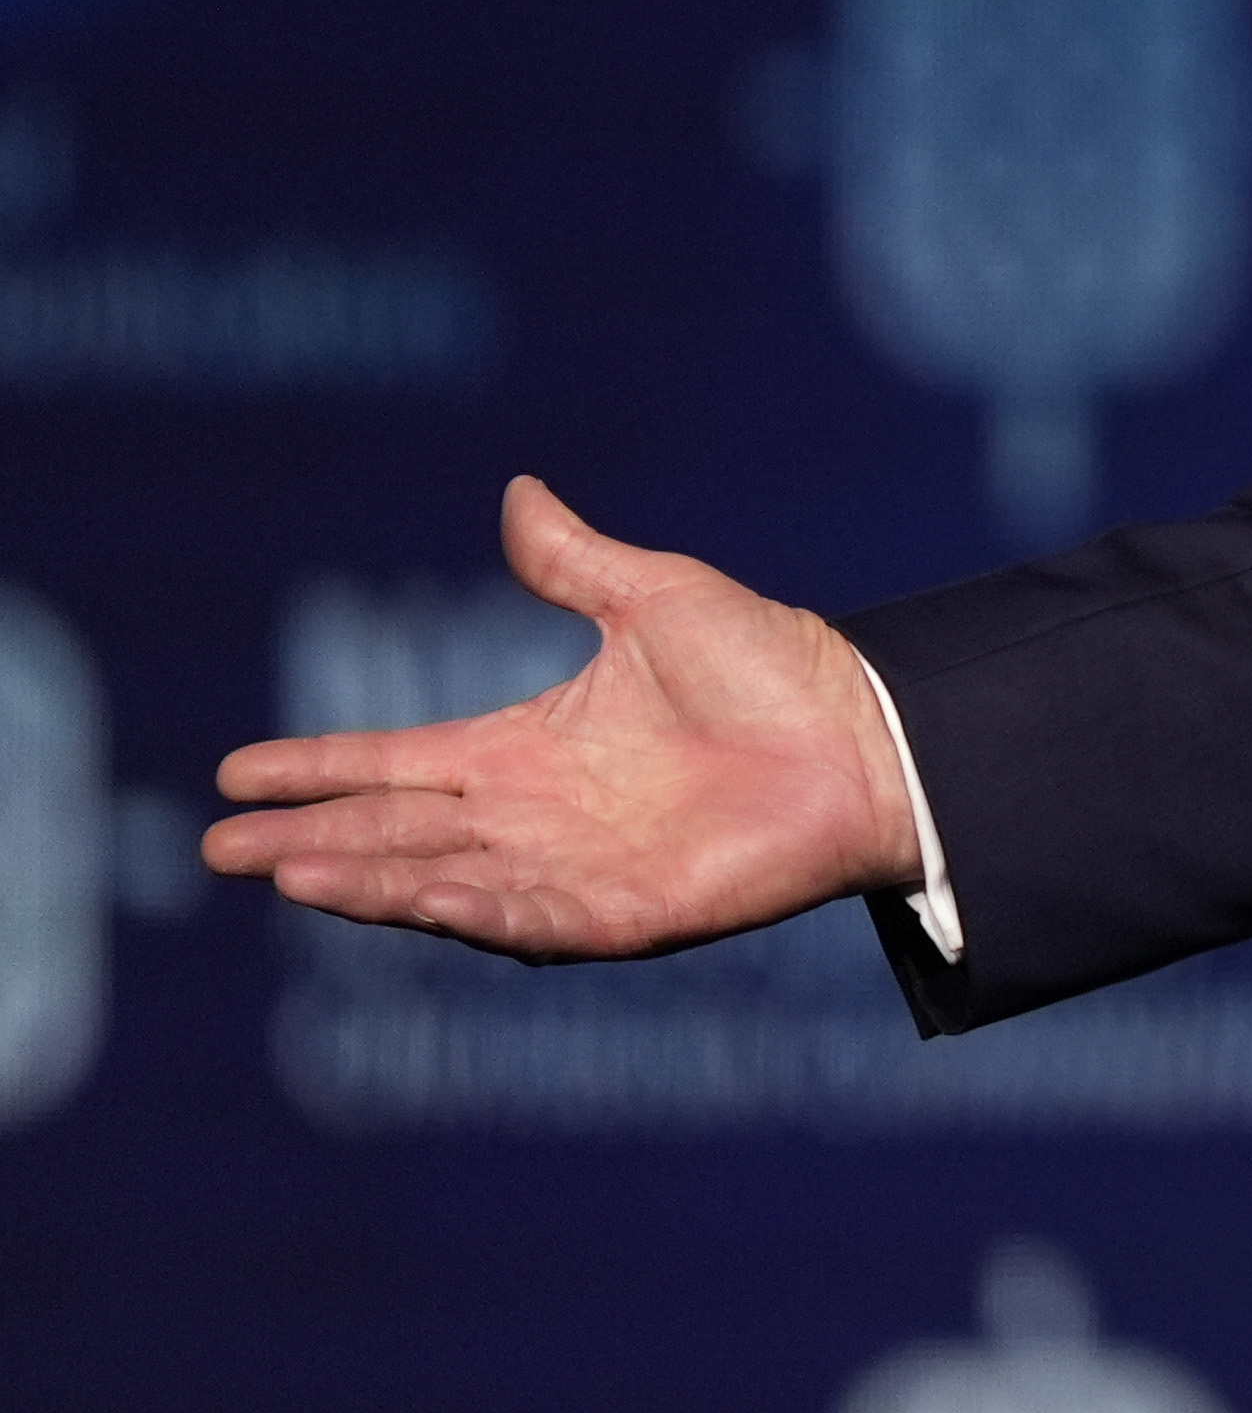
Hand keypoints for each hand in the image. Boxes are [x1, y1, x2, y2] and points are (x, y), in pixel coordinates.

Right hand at [207, 476, 921, 958]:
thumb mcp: (658, 599)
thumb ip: (575, 562)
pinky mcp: (631, 913)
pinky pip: (534, 921)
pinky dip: (473, 913)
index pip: (399, 762)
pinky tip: (418, 902)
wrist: (870, 732)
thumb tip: (518, 492)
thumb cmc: (777, 667)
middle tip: (219, 851)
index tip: (236, 774)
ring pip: (445, 882)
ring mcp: (578, 871)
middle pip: (399, 832)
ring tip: (287, 873)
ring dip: (369, 881)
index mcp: (530, 749)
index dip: (321, 769)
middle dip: (311, 841)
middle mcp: (538, 818)